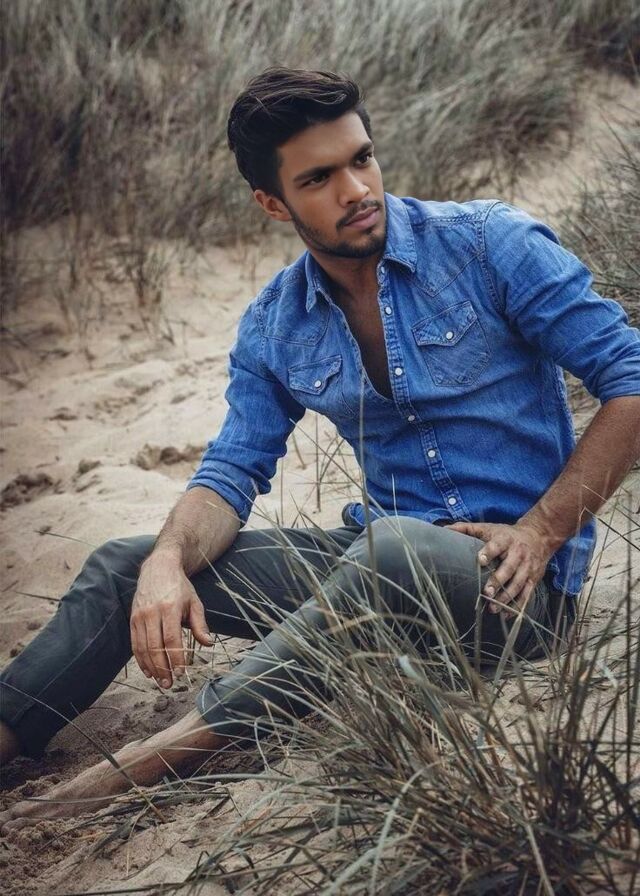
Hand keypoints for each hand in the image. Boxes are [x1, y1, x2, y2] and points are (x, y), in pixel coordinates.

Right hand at [130, 554, 212, 687]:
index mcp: (170, 608)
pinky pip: (135, 643)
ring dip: (151, 667)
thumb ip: (200, 624)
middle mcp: (152, 612)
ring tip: (160, 681)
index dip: (175, 658)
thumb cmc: (180, 587)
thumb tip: (208, 644)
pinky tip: (148, 670)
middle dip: (162, 668)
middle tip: (169, 684)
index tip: (181, 672)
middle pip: (155, 647)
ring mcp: (140, 616)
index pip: (171, 639)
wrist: (159, 567)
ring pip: (143, 648)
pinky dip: (140, 659)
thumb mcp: (194, 602)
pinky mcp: (132, 619)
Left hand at [447, 521, 553, 614]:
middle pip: (508, 568)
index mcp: (505, 539)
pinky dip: (517, 606)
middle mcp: (518, 553)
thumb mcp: (488, 528)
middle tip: (486, 593)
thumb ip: (466, 529)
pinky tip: (506, 615)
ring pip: (518, 584)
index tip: (480, 560)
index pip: (497, 545)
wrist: (538, 537)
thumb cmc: (505, 535)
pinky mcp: (533, 579)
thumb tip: (443, 529)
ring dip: (506, 597)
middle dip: (498, 581)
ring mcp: (527, 567)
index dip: (489, 552)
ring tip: (493, 608)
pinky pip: (526, 594)